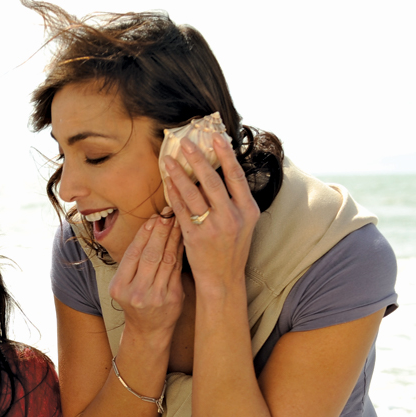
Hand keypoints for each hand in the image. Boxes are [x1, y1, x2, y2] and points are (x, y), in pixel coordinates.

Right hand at [108, 206, 184, 339]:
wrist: (148, 330)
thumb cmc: (136, 302)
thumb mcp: (123, 285)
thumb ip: (132, 263)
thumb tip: (150, 228)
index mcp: (119, 287)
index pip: (132, 254)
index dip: (143, 234)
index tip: (153, 218)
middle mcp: (136, 292)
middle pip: (150, 255)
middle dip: (160, 232)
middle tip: (167, 213)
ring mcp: (156, 296)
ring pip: (166, 260)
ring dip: (173, 238)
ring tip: (178, 221)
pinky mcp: (173, 298)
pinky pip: (177, 269)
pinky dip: (180, 251)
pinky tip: (184, 238)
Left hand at [164, 133, 259, 291]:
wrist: (223, 279)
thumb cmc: (233, 248)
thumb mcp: (245, 223)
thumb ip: (236, 200)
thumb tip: (223, 170)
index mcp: (249, 211)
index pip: (237, 177)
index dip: (226, 155)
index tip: (216, 137)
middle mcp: (233, 217)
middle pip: (213, 181)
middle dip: (198, 159)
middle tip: (186, 142)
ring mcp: (213, 227)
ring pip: (193, 194)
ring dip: (179, 174)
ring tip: (168, 160)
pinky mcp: (194, 237)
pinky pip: (181, 210)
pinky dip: (173, 194)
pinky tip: (167, 182)